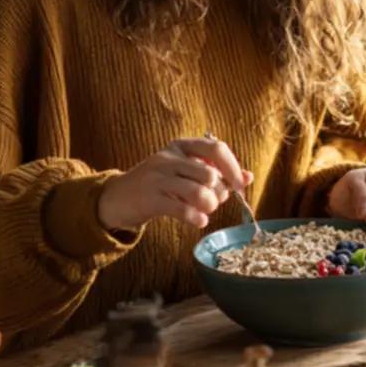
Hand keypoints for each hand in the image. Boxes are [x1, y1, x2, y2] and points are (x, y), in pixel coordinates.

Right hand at [98, 137, 252, 231]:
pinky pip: (183, 209)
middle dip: (219, 193)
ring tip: (205, 212)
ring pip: (198, 192)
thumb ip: (216, 173)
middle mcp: (169, 157)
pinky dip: (197, 218)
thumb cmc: (159, 184)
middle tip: (214, 202)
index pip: (215, 148)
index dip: (233, 167)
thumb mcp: (185, 171)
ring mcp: (157, 176)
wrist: (117, 197)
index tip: (241, 184)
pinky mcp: (150, 198)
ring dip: (209, 206)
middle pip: (209, 174)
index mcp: (181, 145)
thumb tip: (248, 177)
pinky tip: (198, 221)